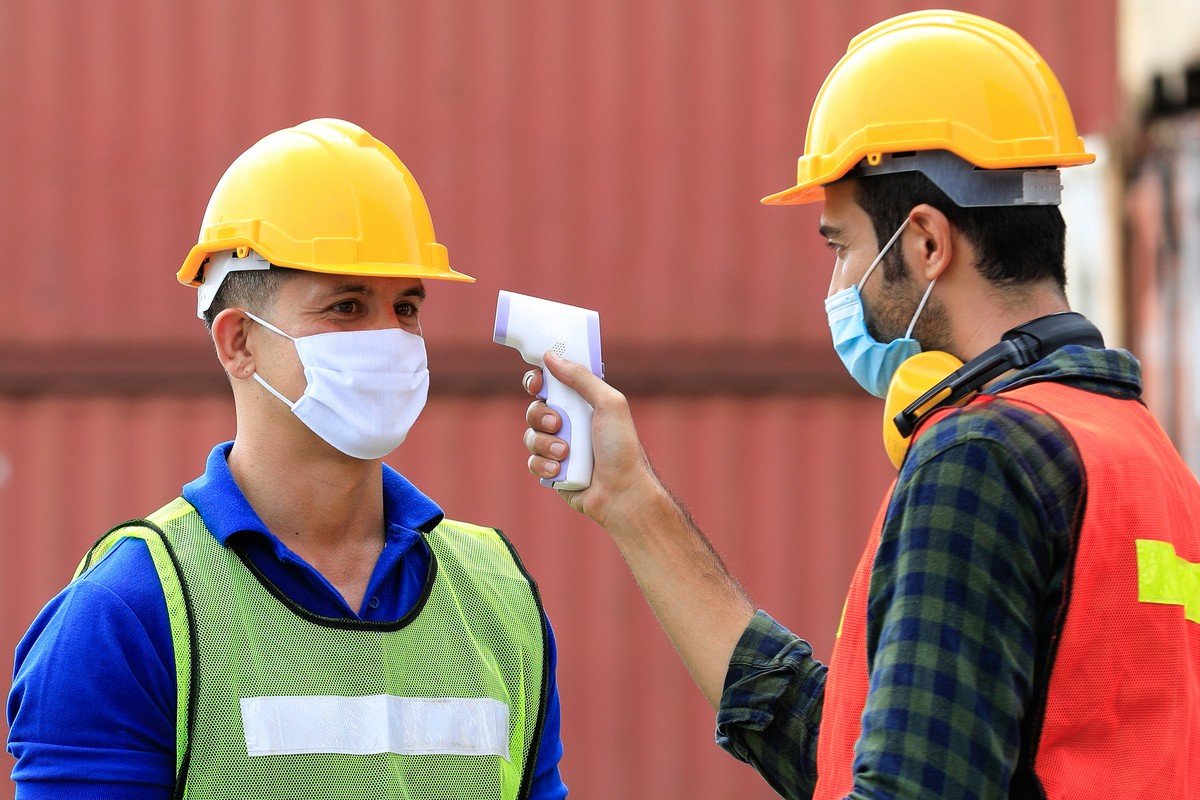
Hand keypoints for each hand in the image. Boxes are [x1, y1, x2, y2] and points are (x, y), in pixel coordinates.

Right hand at [523, 352, 658, 529]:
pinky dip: (544, 465)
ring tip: (566, 454)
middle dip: (541, 415)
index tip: (537, 383)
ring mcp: (559, 447)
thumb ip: (581, 378)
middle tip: (558, 424)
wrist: (621, 493)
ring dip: (546, 444)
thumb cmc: (621, 448)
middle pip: (535, 408)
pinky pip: (532, 461)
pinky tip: (560, 471)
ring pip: (531, 436)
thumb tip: (551, 357)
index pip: (552, 384)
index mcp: (583, 403)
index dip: (538, 381)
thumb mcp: (608, 404)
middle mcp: (569, 423)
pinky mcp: (552, 470)